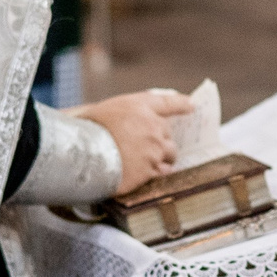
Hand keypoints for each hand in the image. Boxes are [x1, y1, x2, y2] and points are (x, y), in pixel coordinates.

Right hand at [71, 90, 192, 193]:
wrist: (83, 154)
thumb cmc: (87, 130)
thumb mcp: (104, 110)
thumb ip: (123, 114)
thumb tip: (131, 121)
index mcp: (140, 106)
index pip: (168, 102)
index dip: (182, 104)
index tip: (192, 106)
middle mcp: (152, 126)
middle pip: (168, 134)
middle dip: (162, 140)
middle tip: (150, 147)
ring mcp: (154, 149)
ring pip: (170, 155)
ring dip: (163, 158)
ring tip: (148, 163)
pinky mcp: (151, 169)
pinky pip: (162, 172)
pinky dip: (156, 173)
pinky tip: (144, 174)